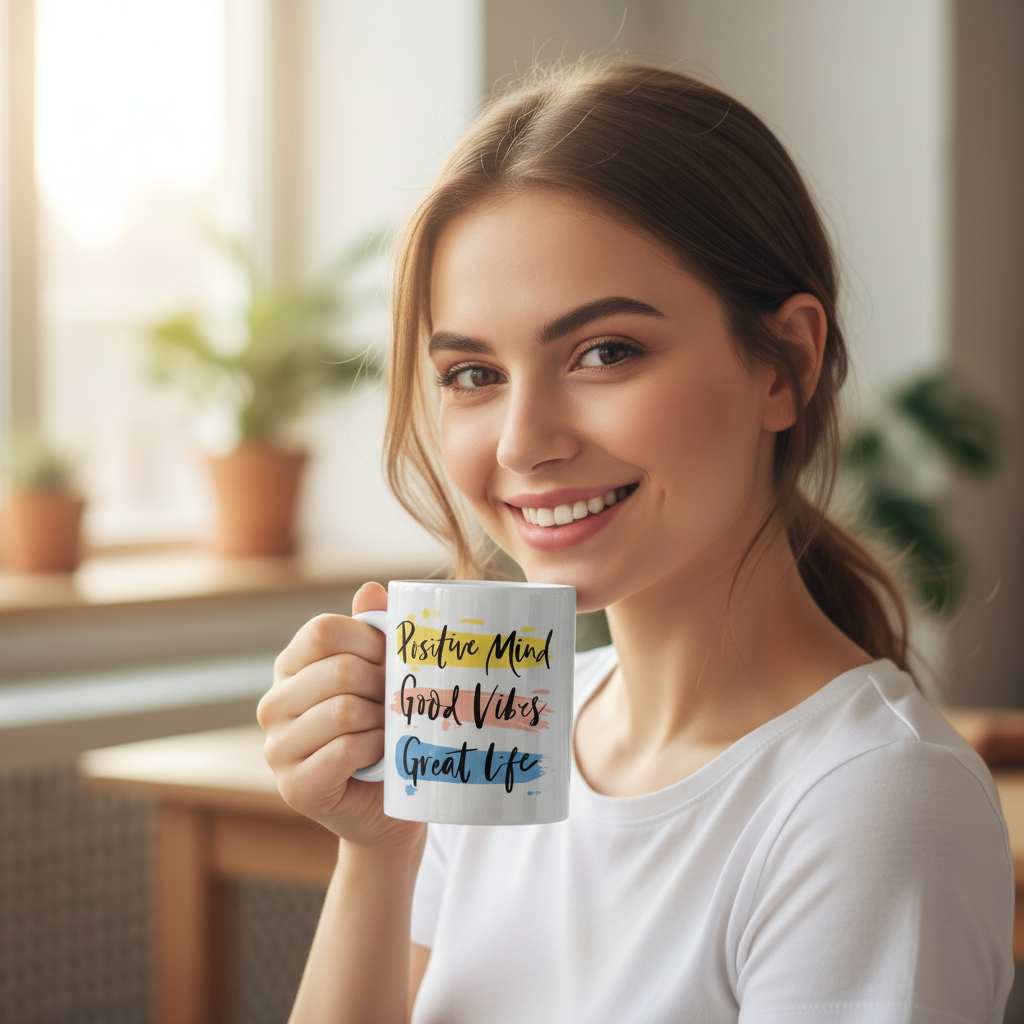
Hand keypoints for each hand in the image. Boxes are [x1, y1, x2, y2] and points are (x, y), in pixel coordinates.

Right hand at [257, 582, 425, 853]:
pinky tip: (380, 757)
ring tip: (389, 731)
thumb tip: (372, 588)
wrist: (388, 806)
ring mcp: (277, 748)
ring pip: (344, 710)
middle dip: (382, 684)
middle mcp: (273, 704)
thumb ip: (374, 632)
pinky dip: (375, 750)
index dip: (369, 639)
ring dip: (381, 721)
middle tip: (398, 702)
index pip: (323, 630)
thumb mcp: (381, 676)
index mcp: (290, 669)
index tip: (393, 660)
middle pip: (339, 670)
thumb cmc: (385, 731)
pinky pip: (346, 750)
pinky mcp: (294, 787)